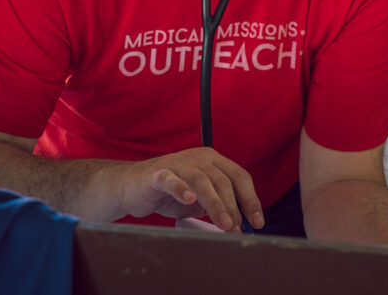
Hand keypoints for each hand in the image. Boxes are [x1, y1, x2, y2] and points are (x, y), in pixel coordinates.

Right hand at [111, 147, 263, 231]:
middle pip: (223, 180)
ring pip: (202, 181)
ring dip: (216, 204)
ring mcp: (177, 163)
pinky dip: (181, 188)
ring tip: (224, 224)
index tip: (257, 221)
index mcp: (212, 161)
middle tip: (237, 229)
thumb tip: (239, 224)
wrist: (129, 187)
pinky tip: (190, 199)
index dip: (250, 199)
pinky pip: (171, 179)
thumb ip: (215, 206)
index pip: (239, 176)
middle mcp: (198, 158)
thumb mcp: (197, 201)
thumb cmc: (167, 193)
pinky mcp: (157, 173)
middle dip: (234, 207)